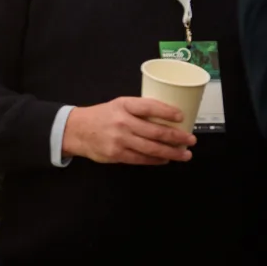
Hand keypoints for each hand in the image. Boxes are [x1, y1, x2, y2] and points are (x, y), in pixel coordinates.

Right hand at [61, 97, 195, 164]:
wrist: (76, 130)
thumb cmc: (101, 117)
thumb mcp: (118, 105)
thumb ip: (139, 110)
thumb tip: (167, 119)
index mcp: (123, 105)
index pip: (149, 107)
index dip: (167, 111)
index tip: (182, 116)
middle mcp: (122, 122)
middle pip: (155, 131)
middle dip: (177, 137)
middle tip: (190, 139)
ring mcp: (120, 139)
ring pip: (152, 148)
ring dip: (172, 152)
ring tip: (185, 154)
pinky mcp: (117, 154)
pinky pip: (142, 159)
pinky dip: (156, 160)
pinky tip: (165, 159)